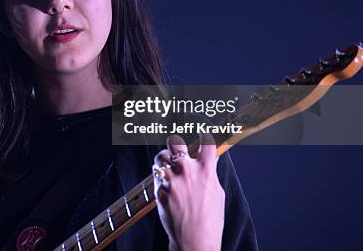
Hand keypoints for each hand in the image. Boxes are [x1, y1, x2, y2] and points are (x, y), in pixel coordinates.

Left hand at [153, 135, 224, 250]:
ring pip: (161, 157)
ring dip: (164, 160)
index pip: (206, 142)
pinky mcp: (159, 189)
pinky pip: (156, 175)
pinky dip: (160, 177)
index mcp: (206, 172)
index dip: (203, 135)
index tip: (201, 133)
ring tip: (168, 167)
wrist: (194, 240)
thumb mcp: (217, 194)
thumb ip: (210, 174)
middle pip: (176, 143)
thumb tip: (209, 161)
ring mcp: (172, 180)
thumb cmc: (209, 221)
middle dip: (175, 144)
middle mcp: (188, 172)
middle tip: (177, 149)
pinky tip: (166, 184)